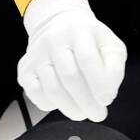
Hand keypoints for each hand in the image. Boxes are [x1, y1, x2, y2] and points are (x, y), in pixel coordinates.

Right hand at [17, 0, 125, 121]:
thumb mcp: (110, 46)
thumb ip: (114, 68)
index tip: (106, 100)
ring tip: (83, 113)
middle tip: (98, 115)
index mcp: (79, 31)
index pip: (87, 58)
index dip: (99, 83)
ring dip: (71, 107)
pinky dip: (51, 104)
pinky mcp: (25, 69)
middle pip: (69, 76)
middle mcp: (54, 40)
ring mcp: (37, 55)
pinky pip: (35, 93)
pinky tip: (63, 103)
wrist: (57, 24)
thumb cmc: (90, 41)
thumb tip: (106, 95)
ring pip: (52, 88)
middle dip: (86, 102)